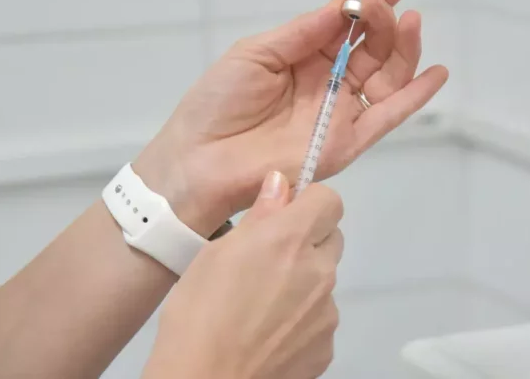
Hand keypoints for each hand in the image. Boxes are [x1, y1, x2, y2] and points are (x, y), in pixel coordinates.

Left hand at [134, 0, 448, 235]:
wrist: (200, 159)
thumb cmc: (218, 103)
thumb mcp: (257, 53)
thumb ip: (304, 32)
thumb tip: (343, 5)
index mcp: (305, 57)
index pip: (348, 24)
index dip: (373, 1)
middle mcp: (327, 82)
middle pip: (373, 47)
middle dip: (385, 19)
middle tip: (385, 3)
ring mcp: (339, 112)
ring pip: (387, 77)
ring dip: (404, 49)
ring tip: (408, 23)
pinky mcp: (345, 142)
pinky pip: (387, 118)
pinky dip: (415, 97)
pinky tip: (436, 73)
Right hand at [142, 171, 343, 378]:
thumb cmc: (198, 312)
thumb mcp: (216, 253)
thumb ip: (259, 216)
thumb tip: (281, 184)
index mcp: (290, 239)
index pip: (329, 200)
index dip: (307, 203)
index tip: (283, 215)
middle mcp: (319, 272)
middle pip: (331, 239)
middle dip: (306, 241)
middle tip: (267, 261)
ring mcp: (327, 312)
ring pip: (324, 281)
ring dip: (303, 282)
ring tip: (261, 305)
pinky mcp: (327, 346)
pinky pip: (320, 318)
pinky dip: (302, 319)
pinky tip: (269, 332)